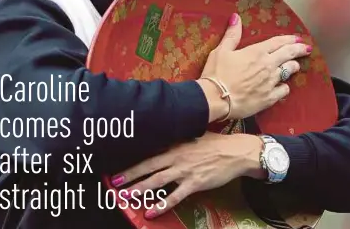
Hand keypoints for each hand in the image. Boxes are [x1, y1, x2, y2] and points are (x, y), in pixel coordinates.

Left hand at [110, 132, 264, 218]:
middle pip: (149, 166)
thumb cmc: (215, 143)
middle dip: (130, 175)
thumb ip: (178, 141)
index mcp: (176, 144)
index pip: (150, 152)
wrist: (235, 151)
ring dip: (140, 189)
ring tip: (125, 197)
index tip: (120, 165)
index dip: (135, 159)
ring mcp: (185, 171)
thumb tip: (163, 143)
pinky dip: (161, 205)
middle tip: (114, 182)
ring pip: (157, 181)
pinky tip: (150, 213)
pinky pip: (174, 197)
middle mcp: (177, 156)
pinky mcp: (194, 183)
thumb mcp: (194, 136)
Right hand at [197, 13, 311, 121]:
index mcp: (256, 52)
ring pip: (289, 71)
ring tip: (295, 65)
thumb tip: (236, 17)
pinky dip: (285, 87)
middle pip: (289, 54)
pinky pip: (284, 90)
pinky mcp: (269, 98)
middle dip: (299, 50)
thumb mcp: (221, 50)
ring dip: (293, 66)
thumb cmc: (217, 74)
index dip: (289, 39)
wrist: (216, 99)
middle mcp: (267, 66)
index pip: (278, 42)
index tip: (297, 38)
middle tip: (306, 48)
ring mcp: (270, 82)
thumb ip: (232, 35)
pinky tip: (283, 86)